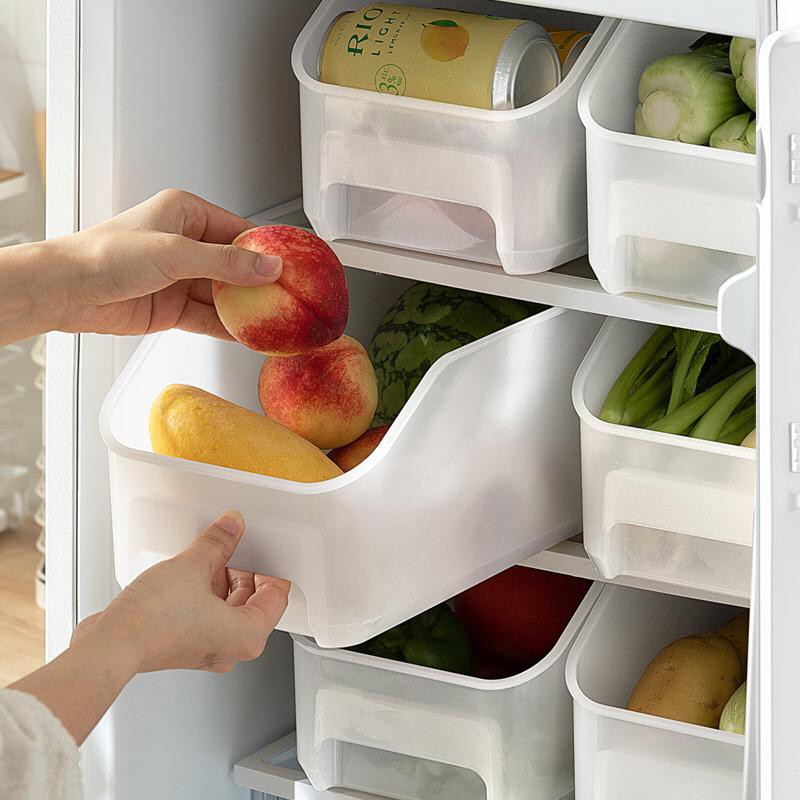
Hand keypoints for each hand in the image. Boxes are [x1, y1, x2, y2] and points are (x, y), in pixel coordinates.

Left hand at [47, 188, 281, 337]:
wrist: (67, 291)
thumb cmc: (106, 255)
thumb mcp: (174, 253)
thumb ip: (224, 262)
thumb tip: (267, 267)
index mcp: (185, 214)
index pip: (238, 231)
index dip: (265, 250)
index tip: (291, 266)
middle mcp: (185, 244)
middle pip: (234, 266)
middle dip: (258, 283)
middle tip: (288, 298)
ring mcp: (180, 278)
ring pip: (223, 294)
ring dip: (244, 308)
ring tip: (274, 319)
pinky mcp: (173, 308)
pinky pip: (209, 317)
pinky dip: (227, 326)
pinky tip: (247, 334)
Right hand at [73, 511, 289, 673]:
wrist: (111, 644)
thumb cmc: (152, 620)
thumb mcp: (193, 566)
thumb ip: (218, 543)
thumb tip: (231, 527)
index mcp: (248, 636)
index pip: (277, 598)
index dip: (269, 569)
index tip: (261, 551)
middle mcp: (231, 649)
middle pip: (254, 604)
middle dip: (243, 573)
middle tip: (231, 550)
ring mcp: (208, 650)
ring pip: (230, 610)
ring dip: (222, 583)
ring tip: (206, 560)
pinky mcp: (187, 647)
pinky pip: (209, 617)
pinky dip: (206, 596)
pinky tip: (190, 577)